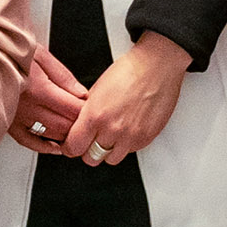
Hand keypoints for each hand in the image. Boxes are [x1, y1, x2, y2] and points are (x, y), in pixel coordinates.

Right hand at [9, 46, 86, 152]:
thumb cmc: (6, 50)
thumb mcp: (39, 54)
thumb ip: (63, 75)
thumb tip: (81, 93)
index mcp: (37, 88)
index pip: (72, 108)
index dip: (87, 110)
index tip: (93, 107)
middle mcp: (27, 107)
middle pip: (64, 125)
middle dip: (80, 124)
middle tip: (88, 119)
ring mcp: (17, 117)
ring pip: (50, 135)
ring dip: (66, 136)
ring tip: (76, 131)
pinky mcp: (8, 123)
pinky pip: (29, 141)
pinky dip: (44, 146)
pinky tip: (55, 146)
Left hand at [63, 33, 190, 166]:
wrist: (155, 67)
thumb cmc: (127, 73)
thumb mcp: (96, 90)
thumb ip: (86, 113)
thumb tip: (78, 127)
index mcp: (95, 116)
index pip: (73, 148)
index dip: (70, 147)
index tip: (72, 145)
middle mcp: (112, 129)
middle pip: (91, 159)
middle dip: (88, 151)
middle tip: (90, 140)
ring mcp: (130, 136)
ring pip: (110, 159)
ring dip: (108, 150)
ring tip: (110, 135)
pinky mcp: (145, 138)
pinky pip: (129, 152)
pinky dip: (125, 145)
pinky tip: (126, 129)